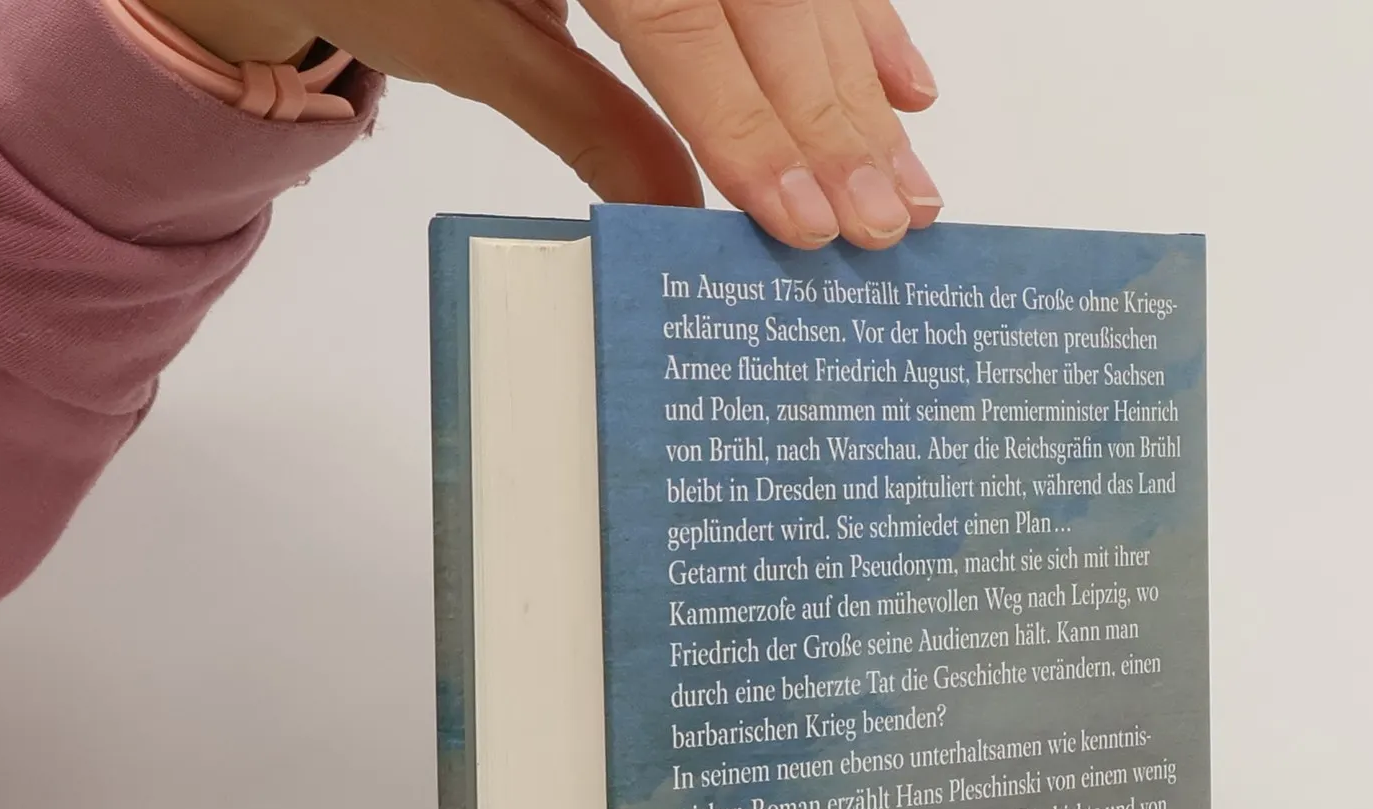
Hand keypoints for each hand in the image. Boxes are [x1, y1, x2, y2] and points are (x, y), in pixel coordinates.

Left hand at [150, 0, 942, 249]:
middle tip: (882, 223)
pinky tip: (903, 83)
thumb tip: (684, 218)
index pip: (684, 21)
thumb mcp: (466, 39)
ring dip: (863, 86)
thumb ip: (586, 119)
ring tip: (906, 186)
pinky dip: (857, 18)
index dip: (751, 123)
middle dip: (833, 117)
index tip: (801, 218)